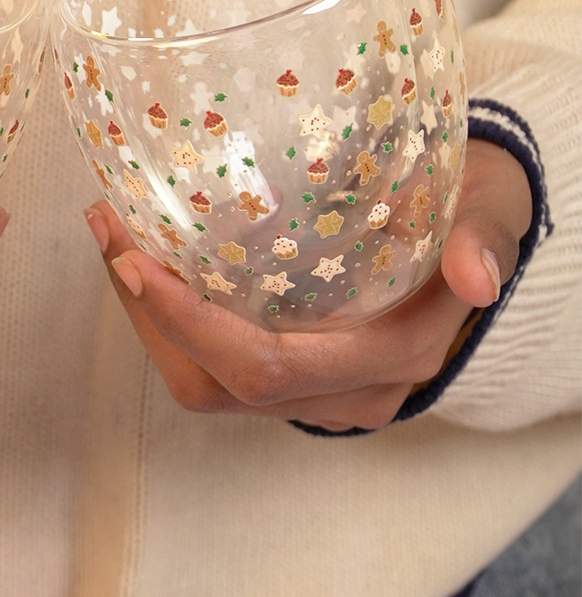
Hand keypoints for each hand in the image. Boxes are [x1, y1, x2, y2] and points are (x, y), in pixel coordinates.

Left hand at [84, 139, 530, 430]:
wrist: (473, 229)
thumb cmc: (472, 209)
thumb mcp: (488, 208)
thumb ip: (481, 238)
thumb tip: (474, 276)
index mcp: (390, 355)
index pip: (267, 364)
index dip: (190, 322)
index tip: (132, 259)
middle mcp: (347, 388)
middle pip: (216, 382)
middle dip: (147, 314)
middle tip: (108, 229)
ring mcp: (316, 387)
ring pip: (204, 381)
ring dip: (147, 317)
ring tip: (113, 234)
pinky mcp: (295, 370)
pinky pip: (213, 365)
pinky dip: (171, 318)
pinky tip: (148, 254)